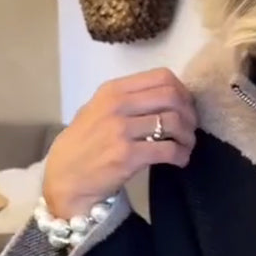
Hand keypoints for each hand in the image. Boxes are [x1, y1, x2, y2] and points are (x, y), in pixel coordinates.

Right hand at [43, 68, 196, 218]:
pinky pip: (169, 150)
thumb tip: (165, 98)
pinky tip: (180, 161)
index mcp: (113, 90)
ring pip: (173, 122)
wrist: (66, 178)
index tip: (185, 108)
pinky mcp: (129, 156)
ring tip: (185, 147)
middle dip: (189, 114)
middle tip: (190, 129)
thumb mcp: (98, 111)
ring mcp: (122, 130)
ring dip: (188, 137)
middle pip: (172, 97)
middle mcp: (118, 105)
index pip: (161, 77)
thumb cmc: (84, 145)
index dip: (182, 92)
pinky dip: (182, 155)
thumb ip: (127, 101)